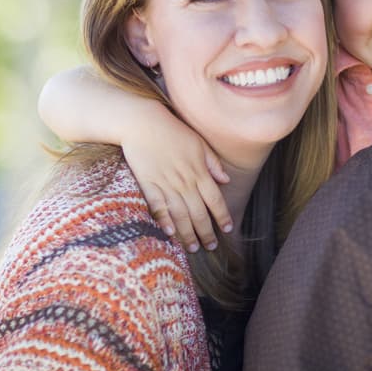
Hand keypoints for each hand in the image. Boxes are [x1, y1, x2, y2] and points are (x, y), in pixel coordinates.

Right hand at [122, 107, 232, 251]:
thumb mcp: (199, 143)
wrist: (143, 122)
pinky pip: (157, 206)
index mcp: (199, 171)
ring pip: (180, 214)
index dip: (222, 216)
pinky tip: (169, 233)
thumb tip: (226, 180)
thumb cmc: (173, 131)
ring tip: (192, 248)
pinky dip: (164, 220)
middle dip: (206, 232)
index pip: (215, 199)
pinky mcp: (147, 183)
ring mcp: (166, 183)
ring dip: (187, 233)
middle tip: (210, 246)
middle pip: (199, 212)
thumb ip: (212, 163)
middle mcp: (185, 181)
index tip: (228, 229)